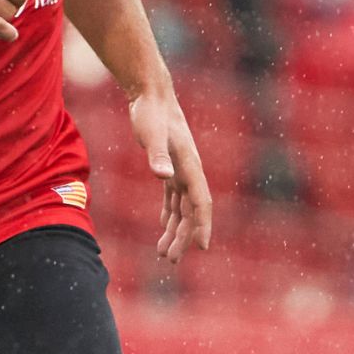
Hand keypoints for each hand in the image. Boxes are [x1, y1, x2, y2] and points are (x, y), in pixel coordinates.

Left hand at [128, 89, 212, 262]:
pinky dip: (170, 212)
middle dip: (183, 237)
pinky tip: (163, 225)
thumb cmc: (151, 112)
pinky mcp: (170, 165)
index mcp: (190, 166)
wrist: (150, 93)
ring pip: (182, 207)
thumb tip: (163, 176)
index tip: (201, 247)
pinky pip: (173, 196)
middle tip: (170, 260)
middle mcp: (189, 170)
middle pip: (191, 211)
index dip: (202, 226)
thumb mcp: (151, 133)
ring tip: (163, 253)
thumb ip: (157, 154)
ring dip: (175, 229)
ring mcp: (181, 168)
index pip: (201, 203)